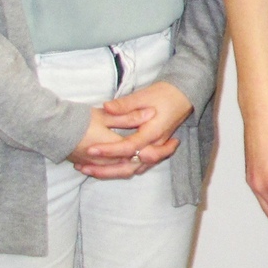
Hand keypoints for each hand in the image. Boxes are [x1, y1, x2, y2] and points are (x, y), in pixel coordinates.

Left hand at [71, 82, 192, 177]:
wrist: (182, 96)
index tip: (91, 149)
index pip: (129, 146)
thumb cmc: (164, 94)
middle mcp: (155, 145)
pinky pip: (138, 167)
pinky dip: (122, 170)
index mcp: (153, 132)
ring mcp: (156, 150)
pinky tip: (106, 169)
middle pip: (131, 166)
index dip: (110, 150)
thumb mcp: (144, 95)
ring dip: (112, 173)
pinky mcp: (154, 151)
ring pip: (134, 170)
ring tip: (89, 170)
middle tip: (84, 168)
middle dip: (106, 170)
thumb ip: (125, 104)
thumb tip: (106, 107)